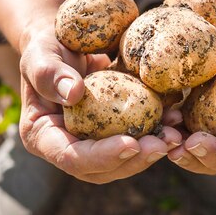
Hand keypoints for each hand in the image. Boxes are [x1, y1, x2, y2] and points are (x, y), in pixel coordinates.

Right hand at [18, 27, 181, 183]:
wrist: (65, 44)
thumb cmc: (47, 48)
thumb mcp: (40, 54)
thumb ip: (49, 73)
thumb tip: (74, 93)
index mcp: (42, 137)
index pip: (71, 157)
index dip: (102, 156)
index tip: (131, 143)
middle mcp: (67, 148)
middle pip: (101, 170)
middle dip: (134, 160)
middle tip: (163, 144)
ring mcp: (91, 144)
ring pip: (122, 161)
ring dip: (151, 152)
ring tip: (175, 135)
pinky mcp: (111, 134)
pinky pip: (135, 141)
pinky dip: (156, 133)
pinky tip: (175, 120)